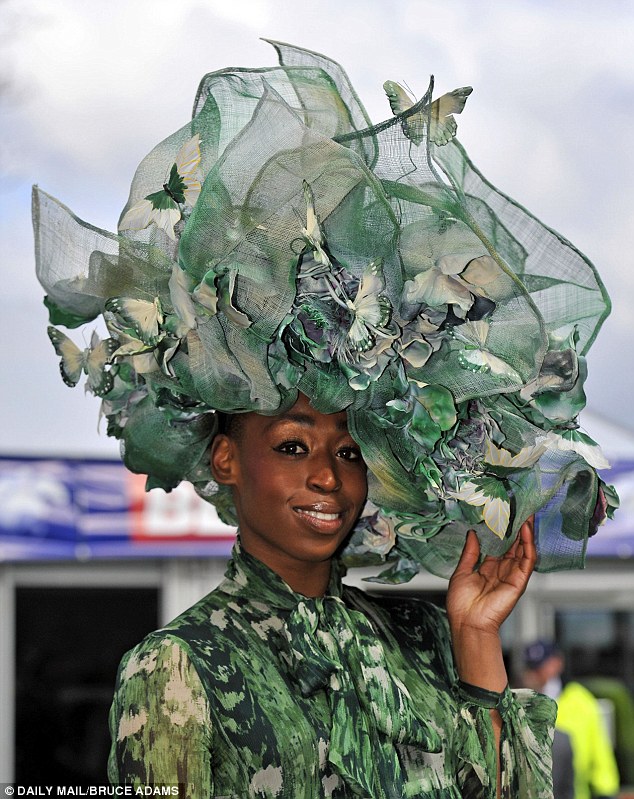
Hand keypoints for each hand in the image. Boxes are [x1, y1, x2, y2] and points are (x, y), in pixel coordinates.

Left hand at [446, 517, 536, 637]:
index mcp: (488, 568)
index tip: (502, 515)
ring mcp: (512, 575)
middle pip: (513, 545)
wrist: (468, 622)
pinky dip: (529, 545)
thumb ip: (470, 552)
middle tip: (519, 509)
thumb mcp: (462, 571)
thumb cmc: (462, 603)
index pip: (499, 545)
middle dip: (516, 528)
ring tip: (527, 514)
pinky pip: (527, 560)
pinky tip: (526, 530)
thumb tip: (472, 533)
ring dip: (526, 533)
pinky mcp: (519, 581)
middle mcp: (502, 570)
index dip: (501, 531)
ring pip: (523, 549)